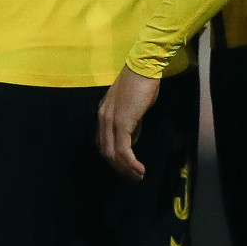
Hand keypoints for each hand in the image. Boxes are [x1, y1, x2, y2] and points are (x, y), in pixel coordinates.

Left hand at [98, 66, 161, 180]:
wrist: (143, 68)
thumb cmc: (142, 84)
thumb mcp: (134, 108)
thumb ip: (131, 124)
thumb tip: (132, 140)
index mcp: (103, 114)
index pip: (103, 142)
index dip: (114, 158)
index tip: (127, 167)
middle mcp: (102, 118)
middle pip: (106, 151)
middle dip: (119, 168)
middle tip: (133, 177)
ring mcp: (110, 121)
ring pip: (113, 154)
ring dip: (126, 169)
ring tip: (138, 176)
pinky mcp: (121, 123)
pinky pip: (123, 149)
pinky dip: (130, 162)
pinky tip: (140, 169)